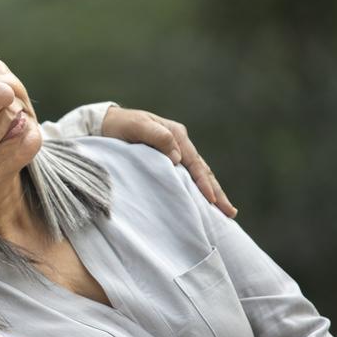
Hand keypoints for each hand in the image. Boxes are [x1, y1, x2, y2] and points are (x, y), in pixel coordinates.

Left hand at [99, 107, 236, 216]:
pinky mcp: (168, 159)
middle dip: (217, 192)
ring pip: (199, 174)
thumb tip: (176, 158)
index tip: (211, 201)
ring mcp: (176, 150)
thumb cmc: (120, 125)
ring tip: (227, 211)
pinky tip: (206, 201)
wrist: (106, 123)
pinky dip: (199, 188)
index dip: (203, 183)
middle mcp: (180, 142)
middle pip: (203, 170)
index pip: (195, 163)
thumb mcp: (137, 126)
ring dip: (213, 192)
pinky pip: (188, 175)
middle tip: (230, 213)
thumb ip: (157, 137)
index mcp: (176, 133)